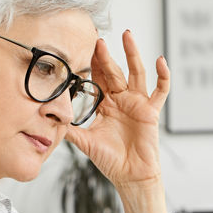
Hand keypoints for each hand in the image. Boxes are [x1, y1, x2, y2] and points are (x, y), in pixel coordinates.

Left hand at [66, 30, 167, 188]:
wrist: (130, 177)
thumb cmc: (111, 161)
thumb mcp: (85, 143)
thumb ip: (70, 130)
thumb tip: (48, 121)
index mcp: (105, 104)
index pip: (97, 78)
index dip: (91, 63)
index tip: (83, 46)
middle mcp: (122, 100)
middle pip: (114, 71)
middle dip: (106, 55)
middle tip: (98, 40)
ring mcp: (137, 103)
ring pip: (136, 73)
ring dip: (132, 54)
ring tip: (127, 36)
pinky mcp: (151, 111)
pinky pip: (160, 90)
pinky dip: (163, 76)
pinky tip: (160, 61)